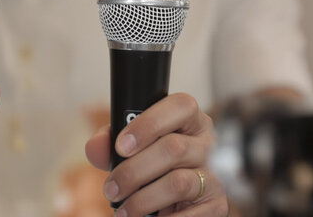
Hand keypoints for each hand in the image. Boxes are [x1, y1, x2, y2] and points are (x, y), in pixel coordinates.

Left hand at [85, 93, 227, 215]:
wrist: (173, 200)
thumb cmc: (151, 165)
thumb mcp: (129, 147)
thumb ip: (109, 143)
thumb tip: (95, 148)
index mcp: (189, 120)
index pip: (181, 107)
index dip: (149, 124)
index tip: (121, 146)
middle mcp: (207, 143)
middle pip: (173, 148)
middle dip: (133, 171)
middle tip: (111, 189)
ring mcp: (215, 174)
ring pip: (178, 182)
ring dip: (142, 200)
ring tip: (123, 210)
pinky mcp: (217, 204)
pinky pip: (190, 214)